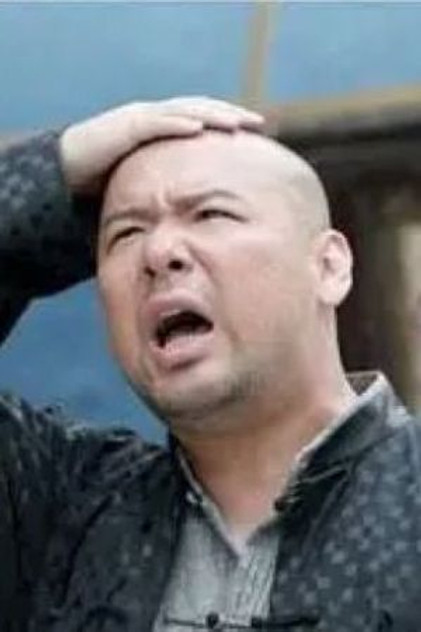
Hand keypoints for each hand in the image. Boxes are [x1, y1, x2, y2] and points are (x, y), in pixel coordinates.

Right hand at [59, 97, 263, 192]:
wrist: (66, 174)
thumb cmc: (109, 184)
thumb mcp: (150, 188)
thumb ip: (173, 194)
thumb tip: (200, 219)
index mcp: (166, 132)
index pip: (205, 123)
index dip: (230, 125)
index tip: (258, 135)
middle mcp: (157, 119)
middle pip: (202, 111)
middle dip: (231, 115)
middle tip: (260, 123)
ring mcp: (141, 119)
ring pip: (184, 111)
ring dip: (212, 115)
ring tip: (236, 123)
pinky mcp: (125, 127)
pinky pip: (155, 122)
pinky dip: (177, 123)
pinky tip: (199, 127)